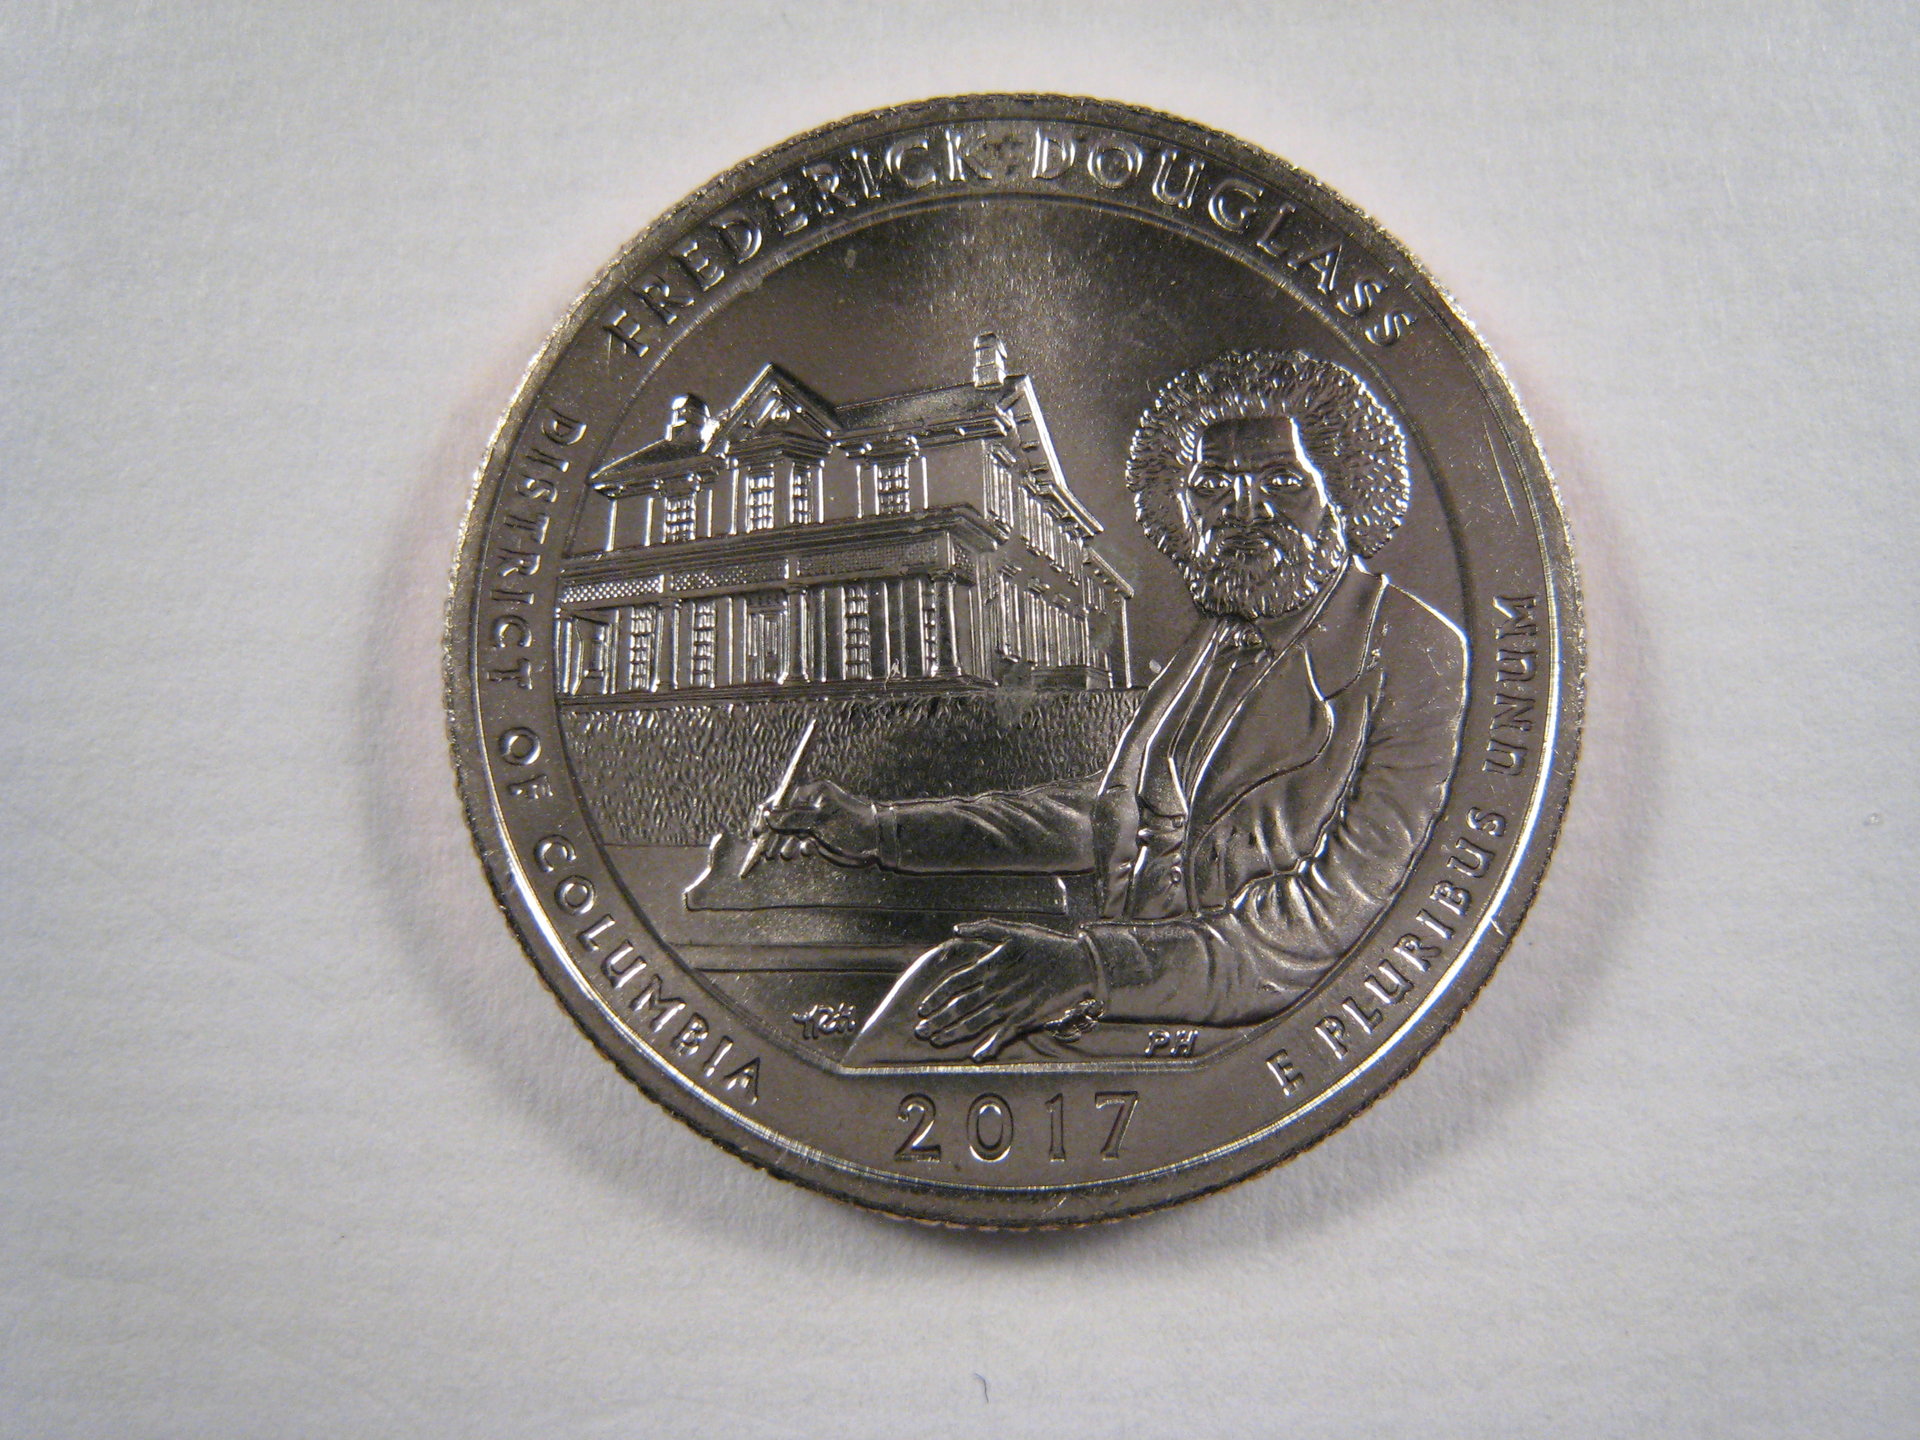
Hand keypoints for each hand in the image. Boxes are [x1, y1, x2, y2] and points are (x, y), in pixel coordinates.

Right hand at [758, 779, 879, 865]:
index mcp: (812, 792)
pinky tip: (805, 852)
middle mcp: (812, 805)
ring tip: (787, 855)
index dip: (767, 816)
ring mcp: (815, 821)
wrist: (876, 841)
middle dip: (775, 835)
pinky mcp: (820, 836)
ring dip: (786, 844)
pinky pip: (802, 841)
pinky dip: (800, 848)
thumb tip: (767, 815)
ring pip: (791, 832)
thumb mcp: (819, 821)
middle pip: (783, 818)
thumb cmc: (850, 825)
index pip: (780, 800)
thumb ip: (791, 819)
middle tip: (768, 851)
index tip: (758, 832)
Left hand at [912, 920, 1101, 1060]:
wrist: (1077, 964)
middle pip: (960, 1007)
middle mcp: (997, 988)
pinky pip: (1003, 1035)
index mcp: (991, 965)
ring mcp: (1010, 1005)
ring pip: (976, 1023)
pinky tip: (976, 1055)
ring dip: (954, 1033)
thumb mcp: (1014, 930)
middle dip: (937, 1020)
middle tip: (920, 1031)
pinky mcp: (1025, 1018)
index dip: (936, 996)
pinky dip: (989, 1045)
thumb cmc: (1044, 944)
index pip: (955, 983)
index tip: (922, 1007)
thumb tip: (956, 930)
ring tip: (937, 1041)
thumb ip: (984, 928)